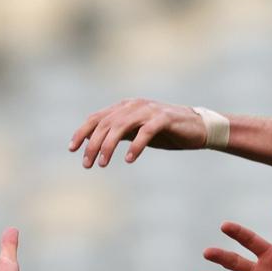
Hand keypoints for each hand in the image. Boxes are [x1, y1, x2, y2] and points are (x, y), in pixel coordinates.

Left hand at [69, 98, 206, 167]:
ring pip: (121, 126)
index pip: (96, 118)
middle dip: (93, 145)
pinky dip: (136, 146)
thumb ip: (120, 132)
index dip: (82, 132)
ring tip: (103, 164)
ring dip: (109, 146)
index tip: (72, 149)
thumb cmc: (167, 131)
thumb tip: (97, 143)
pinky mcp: (165, 119)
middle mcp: (134, 105)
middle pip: (105, 124)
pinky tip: (129, 160)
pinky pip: (145, 132)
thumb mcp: (138, 131)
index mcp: (125, 107)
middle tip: (88, 164)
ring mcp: (150, 110)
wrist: (199, 127)